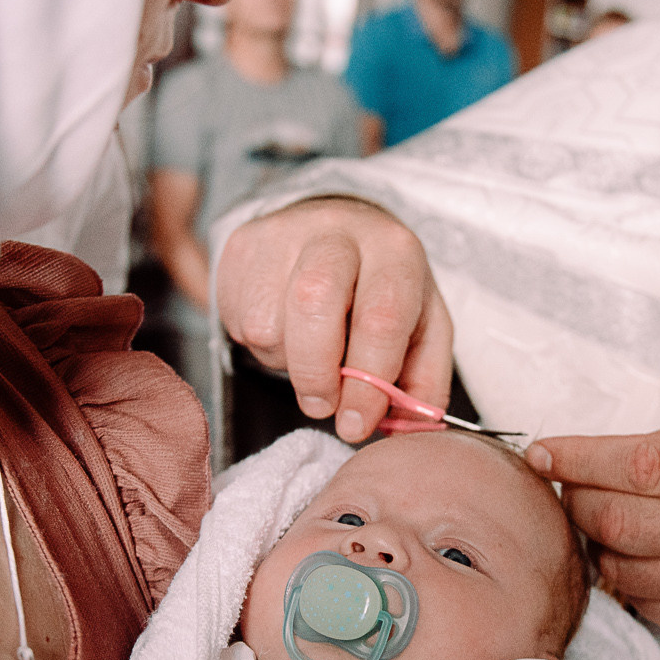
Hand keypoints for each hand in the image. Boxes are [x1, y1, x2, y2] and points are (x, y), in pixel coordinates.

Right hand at [216, 197, 452, 441]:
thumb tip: (409, 429)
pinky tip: (285, 329)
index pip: (381, 317)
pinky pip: (237, 319)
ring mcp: (283, 233)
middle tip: (322, 404)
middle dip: (315, 373)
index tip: (356, 422)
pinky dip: (259, 344)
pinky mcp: (241, 246)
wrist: (335, 232)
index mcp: (395, 250)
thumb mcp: (422, 328)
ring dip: (286, 361)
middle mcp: (339, 231)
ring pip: (267, 322)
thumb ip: (422, 381)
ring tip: (309, 350)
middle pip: (314, 302)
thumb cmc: (382, 290)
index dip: (367, 382)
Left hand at [527, 430, 659, 645]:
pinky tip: (643, 556)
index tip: (543, 453)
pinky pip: (639, 600)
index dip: (580, 458)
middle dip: (579, 501)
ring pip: (619, 566)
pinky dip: (626, 575)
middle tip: (575, 488)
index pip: (641, 466)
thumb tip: (579, 464)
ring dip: (597, 542)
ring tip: (612, 522)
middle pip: (618, 521)